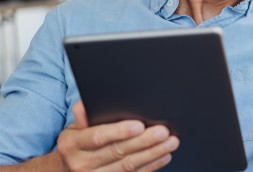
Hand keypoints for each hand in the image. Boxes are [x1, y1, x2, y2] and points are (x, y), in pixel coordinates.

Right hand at [56, 102, 179, 170]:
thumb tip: (85, 104)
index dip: (119, 131)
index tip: (139, 125)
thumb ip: (83, 116)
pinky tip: (163, 156)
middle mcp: (82, 163)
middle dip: (144, 141)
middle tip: (163, 132)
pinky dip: (151, 166)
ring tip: (170, 143)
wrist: (66, 170)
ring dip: (153, 154)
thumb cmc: (77, 143)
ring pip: (128, 166)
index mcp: (72, 144)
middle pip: (118, 152)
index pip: (98, 137)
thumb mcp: (73, 128)